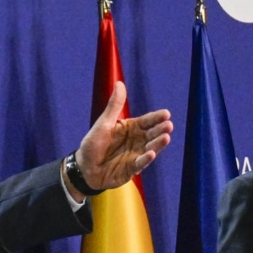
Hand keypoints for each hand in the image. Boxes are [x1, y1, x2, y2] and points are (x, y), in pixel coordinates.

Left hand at [70, 81, 172, 197]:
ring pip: (150, 148)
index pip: (146, 121)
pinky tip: (151, 154)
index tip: (166, 113)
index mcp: (131, 128)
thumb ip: (114, 106)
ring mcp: (135, 155)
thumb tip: (120, 83)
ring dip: (158, 144)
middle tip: (168, 125)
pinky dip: (145, 159)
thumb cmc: (93, 144)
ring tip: (166, 138)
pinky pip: (140, 163)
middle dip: (160, 130)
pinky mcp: (131, 169)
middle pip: (151, 134)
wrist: (84, 168)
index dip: (156, 118)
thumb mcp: (104, 123)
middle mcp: (136, 141)